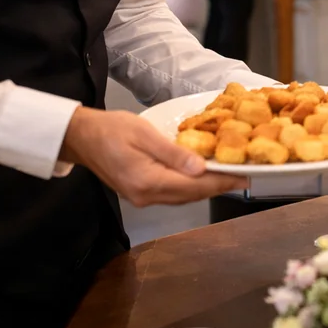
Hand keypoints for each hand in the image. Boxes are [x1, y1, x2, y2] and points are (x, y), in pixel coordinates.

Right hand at [59, 107, 247, 207]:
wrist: (81, 137)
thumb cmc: (111, 128)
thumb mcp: (144, 133)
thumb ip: (173, 152)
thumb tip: (201, 168)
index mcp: (147, 181)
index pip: (194, 186)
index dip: (222, 181)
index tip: (245, 176)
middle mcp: (146, 196)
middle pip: (191, 195)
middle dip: (219, 186)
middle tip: (245, 175)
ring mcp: (142, 198)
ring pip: (183, 197)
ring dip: (207, 188)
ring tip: (230, 175)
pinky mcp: (140, 194)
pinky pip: (173, 194)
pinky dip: (191, 187)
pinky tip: (203, 176)